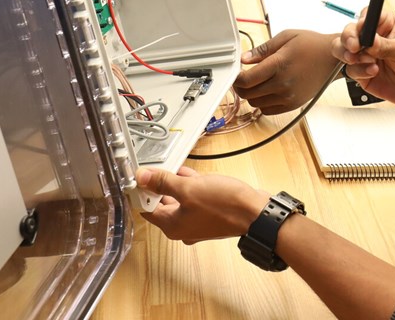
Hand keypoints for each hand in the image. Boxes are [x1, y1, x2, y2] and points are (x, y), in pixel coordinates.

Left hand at [137, 166, 268, 243]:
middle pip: (162, 204)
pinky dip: (191, 187)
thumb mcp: (189, 188)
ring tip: (174, 167)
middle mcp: (183, 227)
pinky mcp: (210, 215)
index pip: (146, 209)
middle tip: (157, 167)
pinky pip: (194, 199)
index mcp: (172, 226)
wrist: (255, 213)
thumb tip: (142, 177)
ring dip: (176, 184)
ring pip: (179, 200)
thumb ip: (163, 182)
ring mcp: (197, 222)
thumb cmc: (224, 205)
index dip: (141, 191)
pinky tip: (192, 173)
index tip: (139, 175)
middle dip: (159, 185)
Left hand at [233, 30, 338, 113]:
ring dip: (251, 95)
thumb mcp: (286, 37)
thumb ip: (262, 49)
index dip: (236, 78)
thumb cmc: (311, 45)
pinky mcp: (293, 104)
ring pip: (256, 103)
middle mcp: (283, 83)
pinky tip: (266, 92)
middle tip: (242, 78)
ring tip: (256, 83)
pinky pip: (268, 110)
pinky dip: (262, 103)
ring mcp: (289, 96)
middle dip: (240, 86)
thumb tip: (244, 59)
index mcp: (279, 64)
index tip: (236, 73)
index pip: (247, 79)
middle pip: (248, 93)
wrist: (333, 58)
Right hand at [332, 11, 394, 112]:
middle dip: (348, 38)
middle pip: (351, 32)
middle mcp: (374, 38)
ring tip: (361, 59)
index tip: (360, 29)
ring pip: (344, 49)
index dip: (360, 21)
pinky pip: (351, 69)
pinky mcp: (363, 73)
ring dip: (348, 54)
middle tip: (354, 47)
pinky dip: (359, 70)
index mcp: (387, 25)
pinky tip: (373, 72)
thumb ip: (385, 45)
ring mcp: (367, 56)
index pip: (367, 16)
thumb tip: (367, 40)